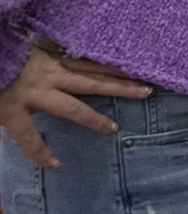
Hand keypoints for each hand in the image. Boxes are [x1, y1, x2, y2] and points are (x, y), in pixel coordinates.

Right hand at [0, 47, 151, 167]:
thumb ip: (48, 54)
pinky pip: (29, 136)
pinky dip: (39, 151)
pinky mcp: (13, 111)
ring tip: (113, 129)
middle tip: (147, 91)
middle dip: (121, 86)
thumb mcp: (29, 50)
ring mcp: (34, 94)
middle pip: (93, 81)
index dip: (115, 67)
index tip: (140, 69)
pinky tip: (53, 162)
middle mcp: (49, 75)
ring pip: (72, 106)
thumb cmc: (3, 54)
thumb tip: (70, 56)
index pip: (92, 63)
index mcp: (52, 60)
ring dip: (94, 119)